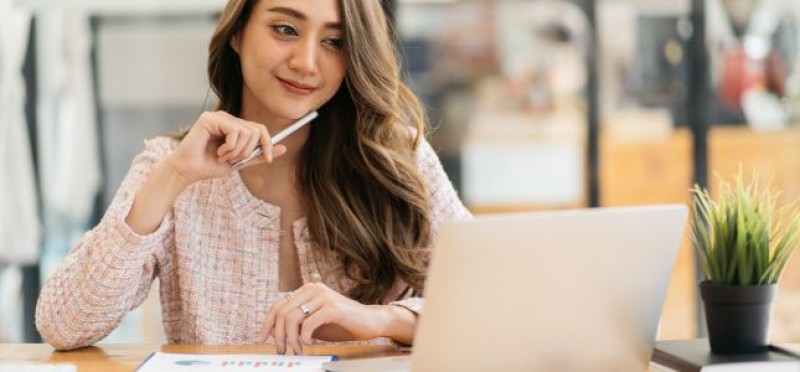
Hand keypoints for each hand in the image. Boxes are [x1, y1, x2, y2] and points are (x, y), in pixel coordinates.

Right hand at [166, 110, 286, 182]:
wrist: (188, 171)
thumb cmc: (209, 166)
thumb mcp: (239, 162)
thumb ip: (258, 155)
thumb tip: (283, 148)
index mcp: (234, 126)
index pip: (260, 129)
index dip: (268, 144)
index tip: (269, 159)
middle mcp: (227, 118)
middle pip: (257, 129)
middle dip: (249, 150)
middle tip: (234, 159)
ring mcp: (218, 116)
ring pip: (247, 132)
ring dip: (237, 151)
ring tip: (223, 156)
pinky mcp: (210, 118)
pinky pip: (235, 131)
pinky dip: (230, 147)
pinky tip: (218, 151)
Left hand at [259, 283, 388, 353]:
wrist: (370, 322)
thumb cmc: (342, 323)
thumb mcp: (314, 322)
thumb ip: (297, 322)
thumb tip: (273, 333)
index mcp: (307, 289)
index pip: (278, 305)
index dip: (267, 324)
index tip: (261, 339)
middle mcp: (314, 288)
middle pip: (283, 312)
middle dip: (279, 335)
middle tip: (282, 351)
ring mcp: (324, 296)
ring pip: (293, 318)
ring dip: (291, 339)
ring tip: (298, 350)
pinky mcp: (334, 307)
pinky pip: (309, 323)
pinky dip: (305, 337)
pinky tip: (310, 344)